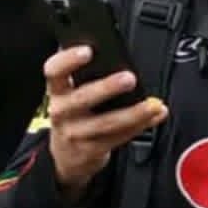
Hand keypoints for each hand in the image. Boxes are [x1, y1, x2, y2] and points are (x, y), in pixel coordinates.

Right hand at [45, 45, 168, 192]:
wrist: (67, 157)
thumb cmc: (75, 115)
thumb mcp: (70, 93)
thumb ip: (85, 74)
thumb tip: (113, 52)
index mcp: (57, 90)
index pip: (54, 70)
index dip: (69, 59)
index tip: (88, 50)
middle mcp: (62, 111)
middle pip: (83, 97)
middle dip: (107, 87)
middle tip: (129, 78)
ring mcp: (76, 133)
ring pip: (107, 123)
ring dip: (134, 113)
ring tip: (153, 104)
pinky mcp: (92, 150)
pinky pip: (119, 137)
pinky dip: (140, 126)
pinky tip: (153, 116)